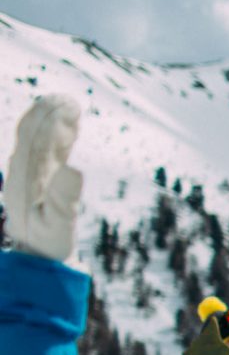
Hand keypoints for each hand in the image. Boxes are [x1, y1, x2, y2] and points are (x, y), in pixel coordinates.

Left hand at [4, 96, 84, 262]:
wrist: (33, 254)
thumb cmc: (47, 241)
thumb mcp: (58, 224)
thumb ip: (64, 198)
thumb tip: (75, 168)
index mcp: (27, 176)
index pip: (37, 139)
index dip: (51, 120)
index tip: (67, 104)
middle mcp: (25, 170)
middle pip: (35, 134)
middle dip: (51, 114)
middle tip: (69, 101)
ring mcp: (31, 172)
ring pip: (38, 139)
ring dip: (53, 121)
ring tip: (70, 105)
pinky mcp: (40, 177)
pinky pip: (44, 149)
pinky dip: (56, 134)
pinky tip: (67, 128)